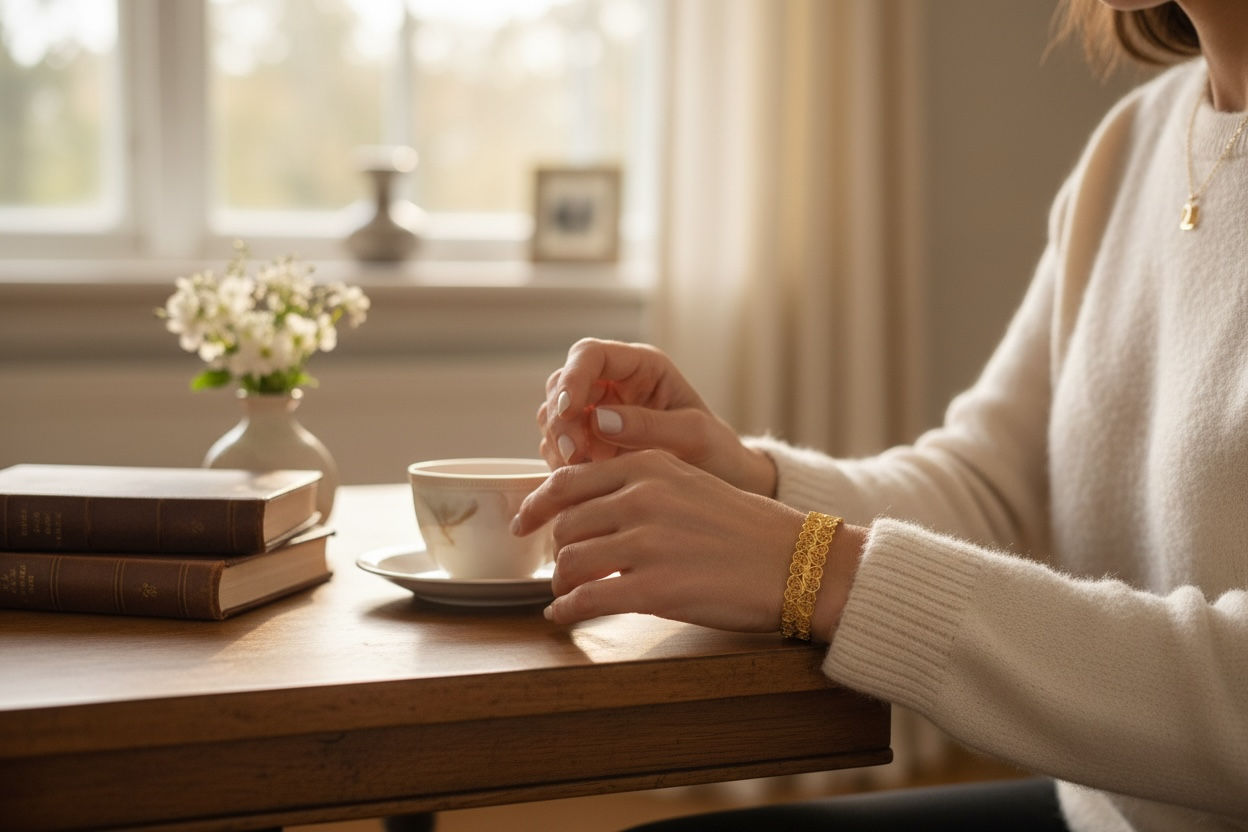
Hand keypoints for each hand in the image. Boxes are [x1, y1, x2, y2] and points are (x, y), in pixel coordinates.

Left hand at [512, 449, 864, 636]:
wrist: (797, 562)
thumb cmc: (747, 529)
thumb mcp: (691, 483)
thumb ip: (641, 486)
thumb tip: (591, 509)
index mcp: (650, 464)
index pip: (569, 480)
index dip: (537, 504)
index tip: (524, 521)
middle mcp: (643, 496)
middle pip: (565, 524)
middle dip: (554, 550)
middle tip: (558, 568)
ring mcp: (647, 541)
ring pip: (570, 561)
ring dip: (559, 584)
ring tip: (565, 595)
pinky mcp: (655, 587)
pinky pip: (589, 600)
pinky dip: (568, 611)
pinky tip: (565, 617)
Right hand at [538, 339, 776, 495]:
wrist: (723, 483)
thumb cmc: (717, 451)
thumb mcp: (694, 435)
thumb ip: (649, 425)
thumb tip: (599, 420)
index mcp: (641, 368)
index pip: (591, 355)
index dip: (573, 377)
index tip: (570, 411)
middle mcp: (612, 385)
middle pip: (561, 385)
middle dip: (560, 419)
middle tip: (575, 455)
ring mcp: (596, 415)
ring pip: (552, 416)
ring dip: (558, 443)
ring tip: (583, 471)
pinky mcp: (588, 445)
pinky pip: (557, 447)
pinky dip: (561, 463)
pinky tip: (582, 482)